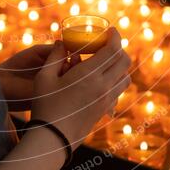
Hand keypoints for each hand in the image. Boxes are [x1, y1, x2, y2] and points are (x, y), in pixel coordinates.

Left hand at [0, 45, 80, 110]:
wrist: (2, 82)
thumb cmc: (17, 65)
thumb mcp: (38, 52)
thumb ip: (54, 50)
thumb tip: (70, 46)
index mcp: (55, 68)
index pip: (72, 61)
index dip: (76, 56)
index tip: (77, 52)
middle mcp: (57, 79)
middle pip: (75, 72)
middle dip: (77, 65)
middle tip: (75, 59)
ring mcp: (55, 89)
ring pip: (72, 82)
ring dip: (73, 74)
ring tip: (67, 67)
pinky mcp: (50, 99)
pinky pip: (63, 92)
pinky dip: (66, 85)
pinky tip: (63, 78)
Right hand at [30, 28, 131, 149]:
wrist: (53, 139)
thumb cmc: (45, 106)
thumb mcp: (44, 77)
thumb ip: (55, 56)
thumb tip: (62, 42)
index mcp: (89, 75)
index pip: (113, 49)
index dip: (115, 36)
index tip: (110, 30)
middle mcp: (103, 86)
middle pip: (124, 61)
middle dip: (119, 49)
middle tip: (106, 45)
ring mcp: (107, 100)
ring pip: (126, 77)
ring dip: (119, 66)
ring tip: (103, 63)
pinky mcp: (105, 110)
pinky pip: (119, 91)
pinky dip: (115, 81)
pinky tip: (99, 81)